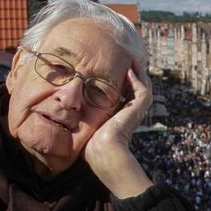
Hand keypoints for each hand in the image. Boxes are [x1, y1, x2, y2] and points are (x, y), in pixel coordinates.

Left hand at [85, 57, 152, 197]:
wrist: (102, 149)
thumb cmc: (91, 144)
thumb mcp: (88, 124)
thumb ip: (84, 115)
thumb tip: (67, 110)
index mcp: (122, 117)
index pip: (126, 96)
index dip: (124, 84)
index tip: (115, 72)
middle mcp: (132, 113)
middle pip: (137, 89)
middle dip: (134, 75)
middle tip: (128, 62)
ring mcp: (137, 111)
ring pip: (144, 87)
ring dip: (139, 73)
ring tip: (132, 61)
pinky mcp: (138, 108)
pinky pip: (143, 89)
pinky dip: (138, 78)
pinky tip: (129, 70)